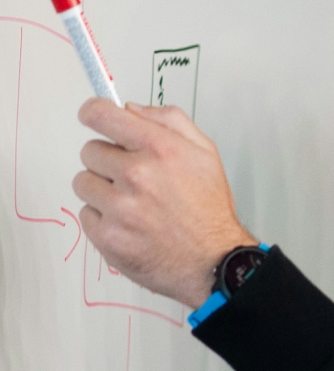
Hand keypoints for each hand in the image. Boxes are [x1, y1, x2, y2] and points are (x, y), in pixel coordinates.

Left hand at [73, 99, 254, 308]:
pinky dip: (103, 219)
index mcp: (160, 148)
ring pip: (84, 183)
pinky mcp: (107, 236)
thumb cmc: (209, 208)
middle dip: (107, 162)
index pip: (101, 115)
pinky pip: (86, 214)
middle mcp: (137, 174)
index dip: (94, 113)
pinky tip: (129, 225)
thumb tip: (130, 109)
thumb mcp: (205, 153)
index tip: (95, 118)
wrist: (214, 261)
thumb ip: (169, 121)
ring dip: (102, 191)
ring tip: (131, 205)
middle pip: (89, 151)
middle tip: (132, 179)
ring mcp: (119, 208)